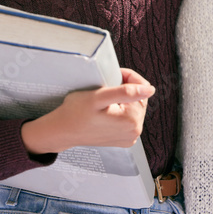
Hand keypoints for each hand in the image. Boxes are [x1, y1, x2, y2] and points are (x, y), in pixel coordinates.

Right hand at [21, 68, 154, 154]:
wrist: (62, 131)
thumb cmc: (76, 112)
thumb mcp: (99, 97)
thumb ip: (126, 92)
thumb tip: (150, 89)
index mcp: (132, 121)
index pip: (142, 90)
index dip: (129, 78)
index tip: (115, 74)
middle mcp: (134, 132)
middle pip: (139, 99)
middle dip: (127, 89)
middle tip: (107, 85)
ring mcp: (129, 138)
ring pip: (133, 108)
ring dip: (123, 99)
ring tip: (105, 98)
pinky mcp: (122, 140)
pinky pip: (127, 119)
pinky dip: (120, 111)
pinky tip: (106, 110)